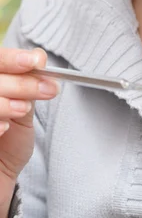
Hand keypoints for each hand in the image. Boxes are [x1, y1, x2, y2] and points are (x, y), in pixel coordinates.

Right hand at [0, 48, 58, 183]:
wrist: (0, 174)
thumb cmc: (10, 140)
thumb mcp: (24, 108)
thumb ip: (29, 82)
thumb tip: (40, 56)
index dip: (12, 58)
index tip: (34, 61)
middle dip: (20, 82)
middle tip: (45, 89)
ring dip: (6, 102)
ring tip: (22, 110)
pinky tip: (5, 128)